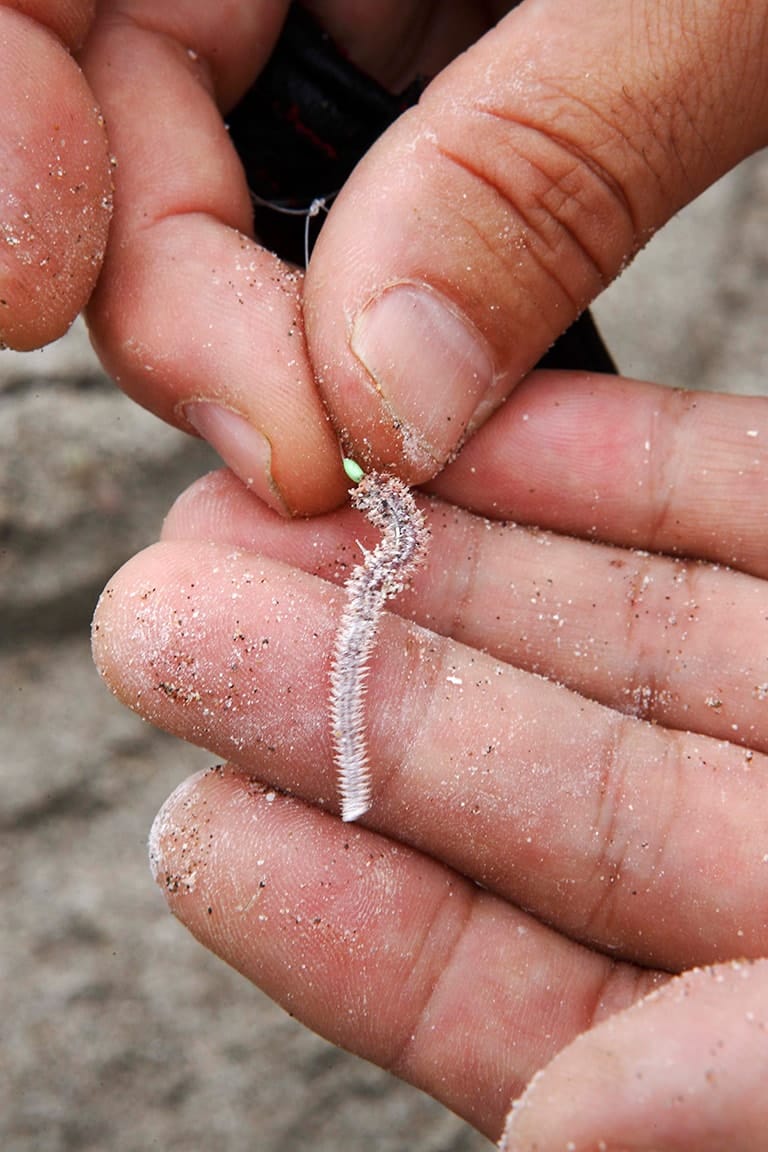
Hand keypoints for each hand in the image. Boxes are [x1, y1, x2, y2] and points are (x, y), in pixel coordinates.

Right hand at [4, 3, 766, 514]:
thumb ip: (542, 160)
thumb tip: (382, 390)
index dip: (2, 129)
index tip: (36, 287)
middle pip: (124, 120)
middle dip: (180, 305)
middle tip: (308, 455)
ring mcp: (357, 6)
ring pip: (225, 196)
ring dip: (278, 349)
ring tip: (383, 444)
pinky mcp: (432, 83)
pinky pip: (341, 218)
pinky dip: (364, 330)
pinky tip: (425, 389)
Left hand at [92, 371, 767, 1147]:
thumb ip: (743, 1089)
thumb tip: (558, 1131)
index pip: (542, 990)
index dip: (370, 928)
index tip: (211, 838)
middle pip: (543, 778)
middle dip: (348, 702)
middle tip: (179, 631)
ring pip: (608, 633)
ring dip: (431, 572)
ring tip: (254, 525)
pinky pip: (719, 505)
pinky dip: (596, 462)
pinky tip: (463, 436)